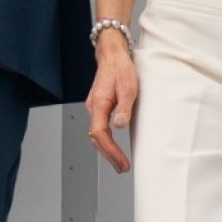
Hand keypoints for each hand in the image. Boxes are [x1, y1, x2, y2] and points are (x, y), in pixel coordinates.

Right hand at [85, 35, 137, 173]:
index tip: (121, 162)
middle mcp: (93, 108)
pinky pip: (99, 127)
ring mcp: (94, 107)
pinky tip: (113, 145)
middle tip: (122, 168)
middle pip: (96, 139)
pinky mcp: (98, 105)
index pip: (100, 135)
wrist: (112, 53)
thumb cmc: (121, 68)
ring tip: (119, 162)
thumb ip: (124, 107)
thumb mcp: (129, 87)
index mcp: (98, 105)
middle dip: (109, 155)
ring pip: (96, 134)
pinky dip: (105, 139)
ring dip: (107, 149)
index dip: (110, 151)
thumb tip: (119, 127)